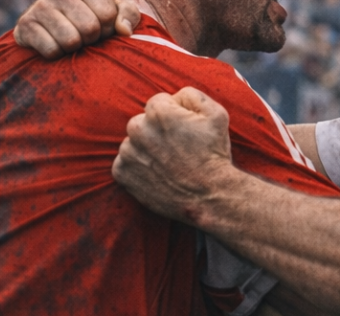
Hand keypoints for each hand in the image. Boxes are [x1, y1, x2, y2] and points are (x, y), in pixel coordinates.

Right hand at [14, 0, 139, 58]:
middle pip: (90, 28)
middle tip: (85, 37)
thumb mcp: (115, 11)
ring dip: (74, 48)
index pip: (107, 15)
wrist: (48, 29)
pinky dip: (57, 55)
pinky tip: (55, 45)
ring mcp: (40, 6)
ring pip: (71, 40)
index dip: (108, 29)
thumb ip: (128, 14)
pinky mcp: (25, 25)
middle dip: (92, 39)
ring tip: (71, 41)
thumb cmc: (91, 19)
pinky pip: (52, 50)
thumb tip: (124, 30)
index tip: (101, 28)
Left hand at [113, 87, 233, 224]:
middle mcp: (138, 129)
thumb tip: (176, 95)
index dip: (175, 116)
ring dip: (146, 150)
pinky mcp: (122, 174)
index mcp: (158, 112)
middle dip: (157, 132)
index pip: (158, 103)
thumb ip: (192, 95)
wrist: (209, 196)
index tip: (186, 132)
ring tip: (168, 163)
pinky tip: (157, 174)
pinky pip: (124, 163)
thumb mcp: (217, 114)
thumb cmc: (214, 155)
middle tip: (177, 149)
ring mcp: (128, 152)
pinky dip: (137, 168)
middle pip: (143, 122)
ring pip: (133, 143)